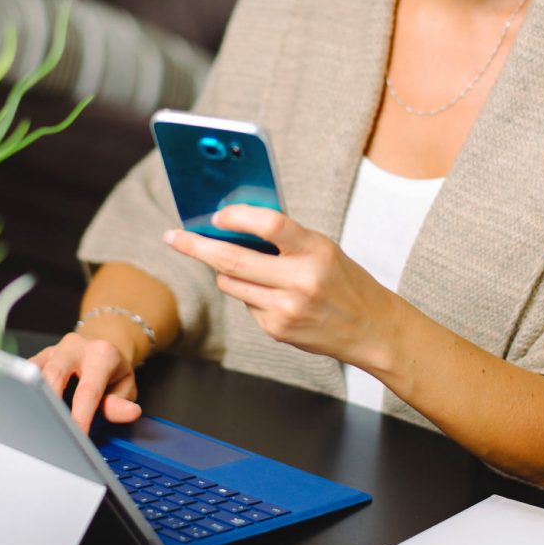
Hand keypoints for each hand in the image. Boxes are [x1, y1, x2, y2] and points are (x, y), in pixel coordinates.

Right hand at [29, 332, 142, 433]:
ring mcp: (53, 350)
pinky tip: (24, 409)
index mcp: (100, 354)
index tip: (76, 436)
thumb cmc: (112, 369)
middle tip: (48, 431)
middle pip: (54, 375)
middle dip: (49, 404)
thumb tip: (130, 412)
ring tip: (32, 423)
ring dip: (32, 398)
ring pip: (34, 372)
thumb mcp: (125, 384)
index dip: (81, 416)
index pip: (88, 390)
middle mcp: (75, 347)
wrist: (102, 343)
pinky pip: (25, 373)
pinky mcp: (38, 357)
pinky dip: (23, 391)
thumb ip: (120, 401)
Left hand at [163, 205, 398, 369]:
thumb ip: (284, 237)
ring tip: (243, 263)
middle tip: (173, 236)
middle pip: (232, 260)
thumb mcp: (322, 248)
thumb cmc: (343, 279)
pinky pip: (245, 303)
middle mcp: (300, 281)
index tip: (215, 215)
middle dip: (196, 246)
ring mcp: (286, 310)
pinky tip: (273, 294)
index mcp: (315, 251)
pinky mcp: (277, 329)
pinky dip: (249, 293)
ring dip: (226, 270)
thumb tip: (233, 222)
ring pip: (231, 283)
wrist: (370, 328)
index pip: (270, 224)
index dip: (237, 217)